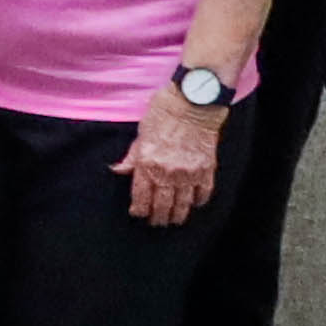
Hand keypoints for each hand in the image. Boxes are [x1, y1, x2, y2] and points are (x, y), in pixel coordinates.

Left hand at [120, 86, 226, 229]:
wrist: (194, 102)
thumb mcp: (141, 133)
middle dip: (158, 217)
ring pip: (183, 203)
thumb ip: (132, 156)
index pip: (142, 196)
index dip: (139, 209)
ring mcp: (189, 172)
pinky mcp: (207, 168)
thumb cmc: (163, 112)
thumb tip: (118, 170)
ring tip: (174, 221)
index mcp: (148, 163)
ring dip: (178, 215)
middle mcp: (168, 172)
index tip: (138, 214)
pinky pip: (203, 192)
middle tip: (156, 223)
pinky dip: (198, 201)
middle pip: (163, 204)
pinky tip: (194, 204)